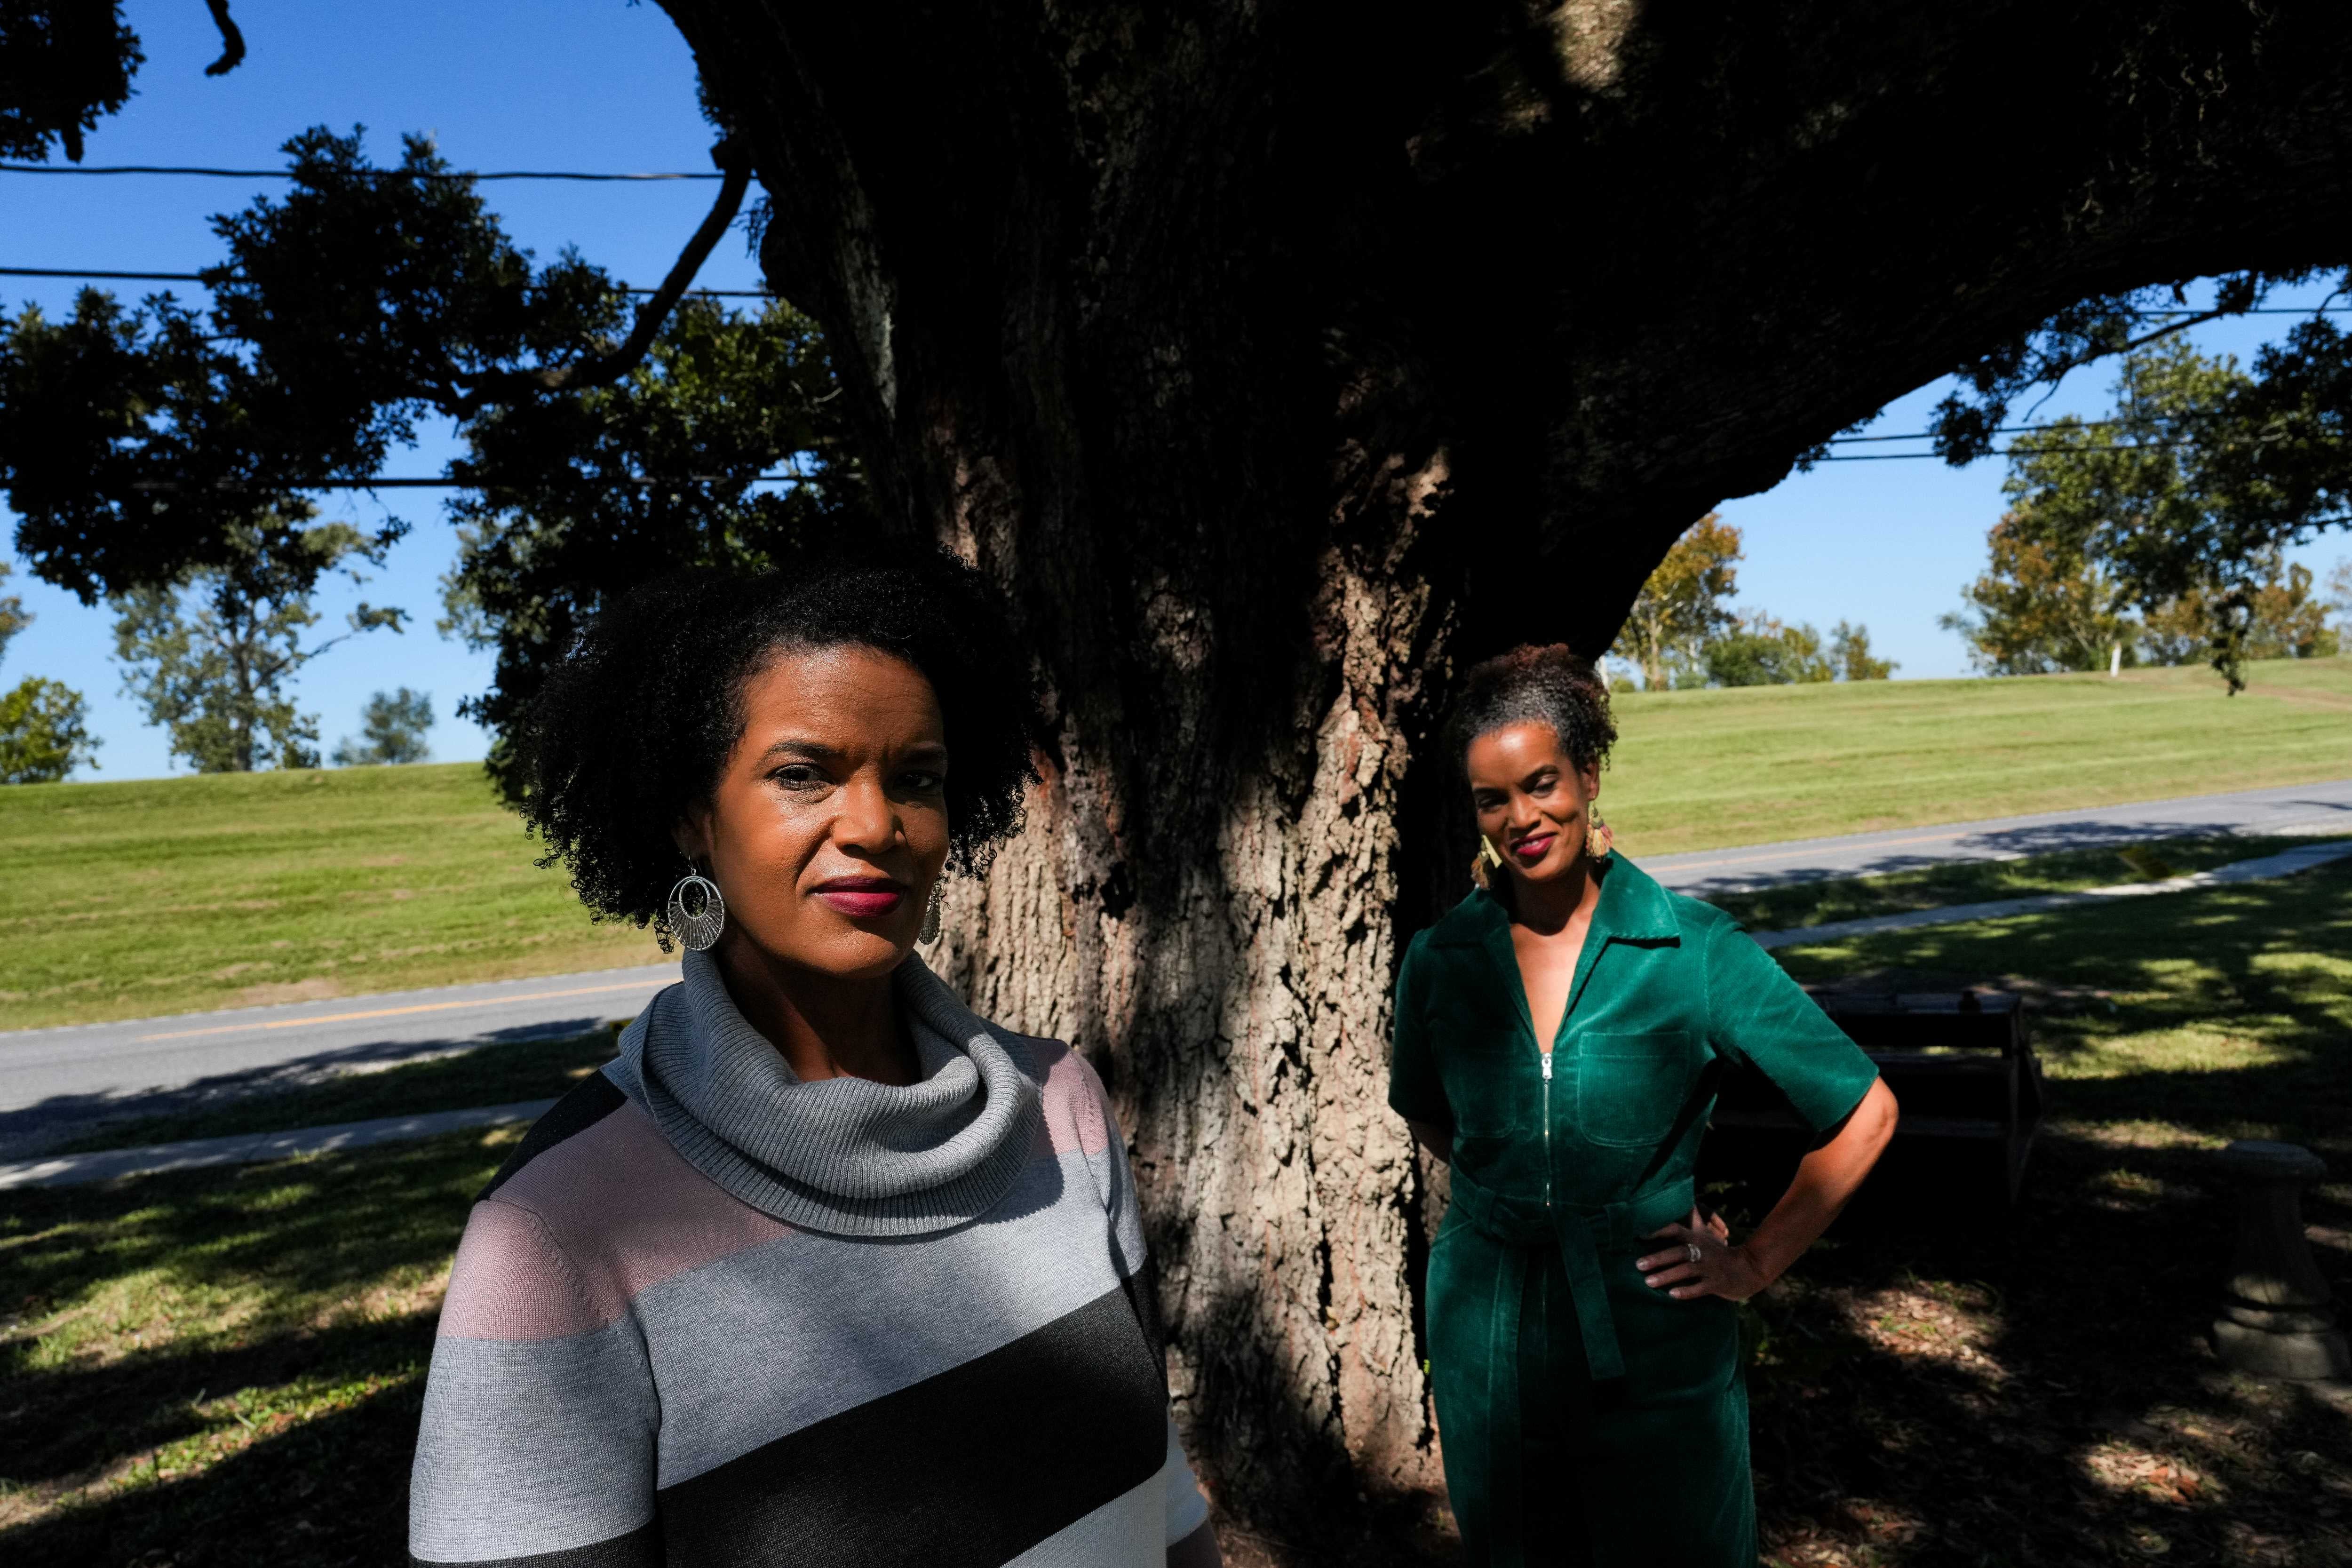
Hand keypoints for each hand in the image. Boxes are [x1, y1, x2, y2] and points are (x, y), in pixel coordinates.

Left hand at [1638, 1206, 1770, 1301]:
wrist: (1749, 1269)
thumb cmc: (1720, 1252)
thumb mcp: (1706, 1235)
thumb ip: (1693, 1219)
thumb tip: (1685, 1200)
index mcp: (1697, 1239)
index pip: (1676, 1230)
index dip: (1658, 1230)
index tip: (1639, 1235)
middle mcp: (1702, 1251)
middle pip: (1678, 1252)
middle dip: (1658, 1258)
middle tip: (1638, 1265)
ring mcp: (1710, 1268)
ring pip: (1686, 1271)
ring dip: (1667, 1276)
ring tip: (1648, 1282)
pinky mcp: (1717, 1284)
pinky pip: (1700, 1288)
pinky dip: (1686, 1291)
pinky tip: (1672, 1295)